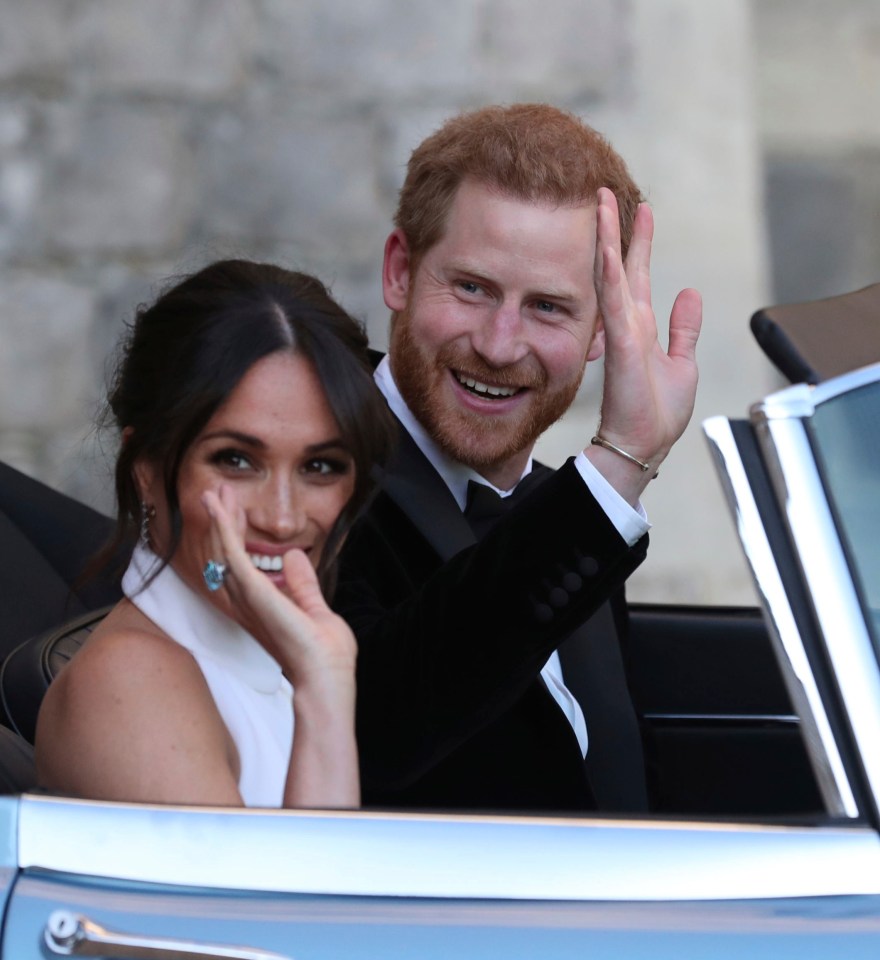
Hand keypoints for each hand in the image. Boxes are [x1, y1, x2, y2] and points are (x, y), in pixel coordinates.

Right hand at [201, 486, 355, 686]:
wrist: (326, 676)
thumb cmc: (323, 655)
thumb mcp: (314, 608)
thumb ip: (302, 584)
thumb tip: (294, 556)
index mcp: (259, 606)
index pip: (239, 563)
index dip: (235, 533)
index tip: (236, 508)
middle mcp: (245, 602)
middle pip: (224, 554)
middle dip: (221, 520)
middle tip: (218, 491)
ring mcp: (247, 597)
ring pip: (222, 550)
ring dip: (219, 519)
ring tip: (215, 491)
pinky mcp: (253, 592)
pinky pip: (231, 553)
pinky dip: (224, 528)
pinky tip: (220, 508)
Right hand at [586, 188, 701, 500]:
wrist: (642, 445)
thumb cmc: (658, 413)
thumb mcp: (682, 363)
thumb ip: (684, 329)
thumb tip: (690, 293)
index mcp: (642, 328)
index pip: (637, 275)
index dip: (639, 242)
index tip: (640, 210)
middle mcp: (627, 324)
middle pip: (620, 265)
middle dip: (616, 228)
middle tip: (607, 193)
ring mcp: (621, 332)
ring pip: (611, 274)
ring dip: (607, 238)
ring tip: (603, 203)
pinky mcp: (621, 344)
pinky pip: (613, 301)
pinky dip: (609, 272)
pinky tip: (607, 246)